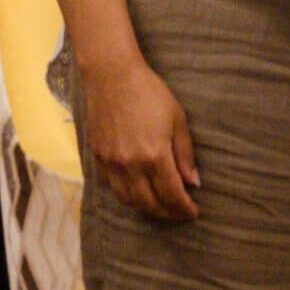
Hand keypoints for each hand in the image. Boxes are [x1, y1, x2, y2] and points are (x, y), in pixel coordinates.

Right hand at [78, 51, 201, 223]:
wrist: (111, 76)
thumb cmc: (149, 93)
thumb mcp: (177, 120)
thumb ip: (185, 155)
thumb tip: (192, 183)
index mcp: (154, 156)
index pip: (171, 194)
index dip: (184, 208)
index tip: (192, 213)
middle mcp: (130, 164)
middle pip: (149, 203)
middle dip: (167, 213)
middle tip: (179, 213)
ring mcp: (111, 162)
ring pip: (128, 199)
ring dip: (147, 208)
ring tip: (161, 206)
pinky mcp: (97, 157)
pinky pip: (112, 187)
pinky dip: (128, 195)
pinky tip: (138, 192)